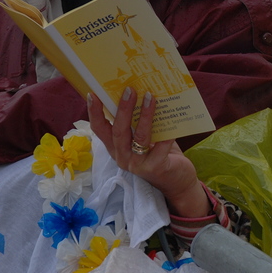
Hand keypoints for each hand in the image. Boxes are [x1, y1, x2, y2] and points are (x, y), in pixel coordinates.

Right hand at [88, 87, 208, 216]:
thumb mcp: (145, 137)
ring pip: (138, 138)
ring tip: (150, 97)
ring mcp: (138, 165)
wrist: (177, 182)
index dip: (94, 113)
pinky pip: (160, 148)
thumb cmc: (160, 154)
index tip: (93, 94)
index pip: (100, 130)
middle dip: (123, 109)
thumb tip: (143, 92)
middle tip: (129, 90)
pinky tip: (172, 121)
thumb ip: (140, 122)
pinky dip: (166, 134)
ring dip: (144, 116)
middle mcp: (123, 157)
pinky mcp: (155, 168)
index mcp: (116, 148)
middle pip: (118, 131)